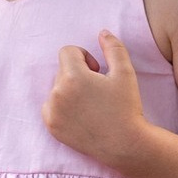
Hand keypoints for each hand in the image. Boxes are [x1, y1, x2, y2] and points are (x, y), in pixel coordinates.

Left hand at [42, 29, 148, 168]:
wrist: (124, 144)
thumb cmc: (126, 107)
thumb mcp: (125, 72)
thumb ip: (113, 48)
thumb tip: (102, 32)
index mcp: (72, 76)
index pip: (67, 52)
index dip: (85, 58)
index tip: (98, 72)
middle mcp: (57, 93)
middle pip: (62, 70)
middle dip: (78, 74)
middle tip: (98, 91)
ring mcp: (52, 111)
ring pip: (57, 88)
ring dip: (70, 90)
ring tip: (90, 105)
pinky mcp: (51, 126)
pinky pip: (51, 106)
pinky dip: (62, 107)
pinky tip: (81, 116)